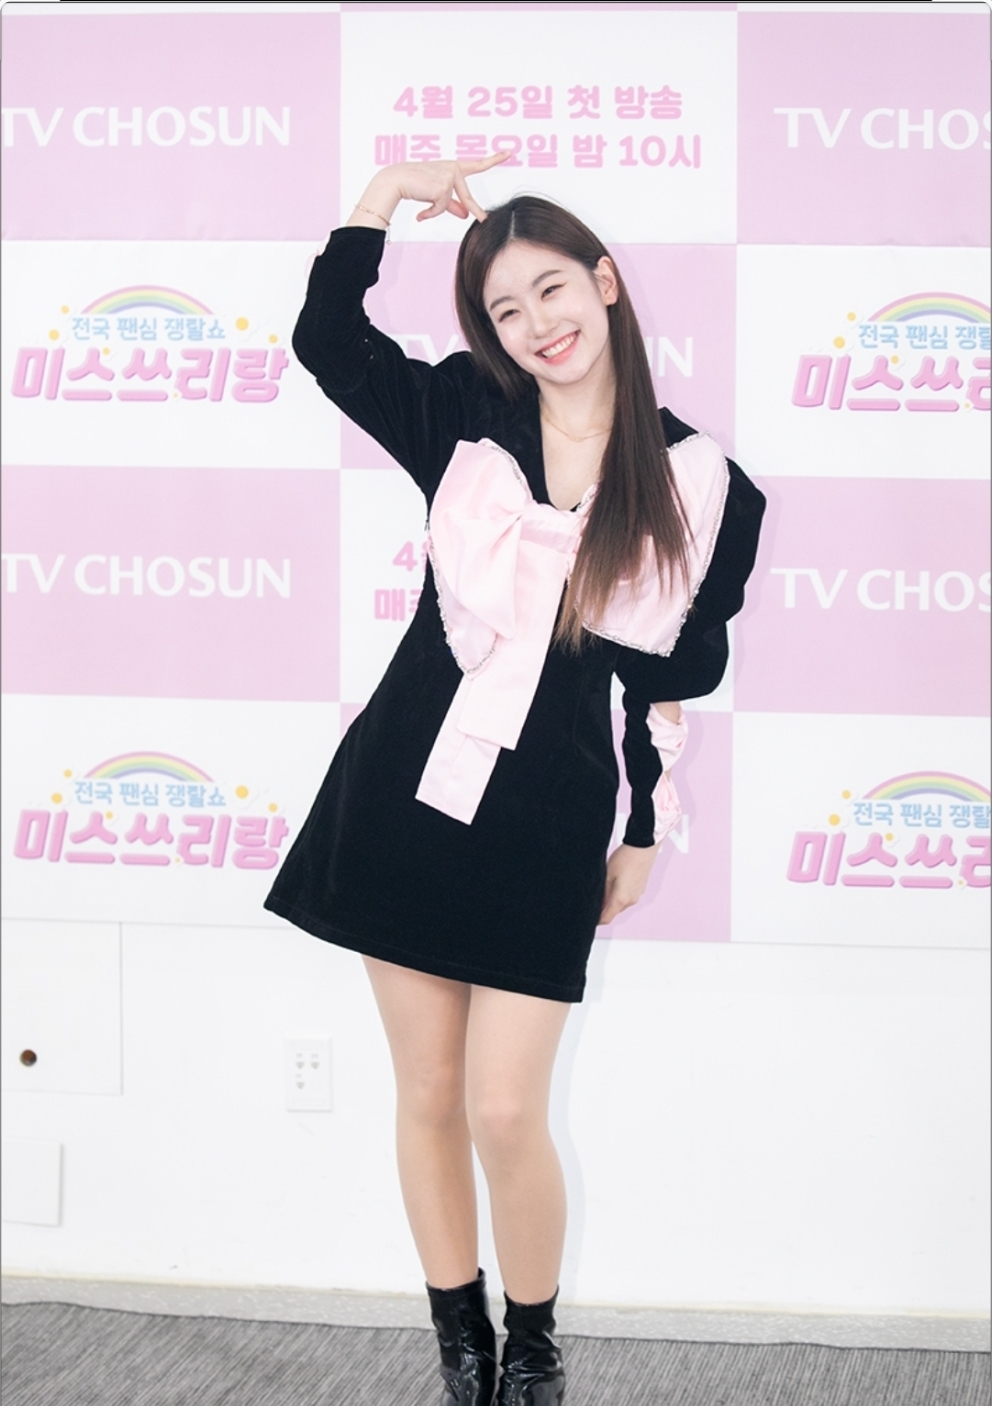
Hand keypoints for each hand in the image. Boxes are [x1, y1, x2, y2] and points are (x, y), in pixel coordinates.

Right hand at [391, 151, 510, 221]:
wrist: (396, 180)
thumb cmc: (414, 185)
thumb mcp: (436, 195)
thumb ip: (453, 204)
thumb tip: (466, 215)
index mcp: (453, 167)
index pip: (477, 165)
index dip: (495, 159)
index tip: (510, 152)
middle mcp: (454, 168)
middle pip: (467, 198)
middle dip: (477, 212)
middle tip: (486, 219)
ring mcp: (449, 176)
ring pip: (448, 204)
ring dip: (435, 209)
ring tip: (422, 202)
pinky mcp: (443, 186)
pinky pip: (440, 208)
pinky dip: (430, 212)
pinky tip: (420, 208)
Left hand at [599, 843, 658, 924]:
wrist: (643, 847)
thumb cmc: (625, 858)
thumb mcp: (607, 874)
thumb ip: (602, 892)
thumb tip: (596, 903)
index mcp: (621, 899)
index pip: (606, 919)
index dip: (596, 920)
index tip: (588, 916)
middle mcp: (631, 901)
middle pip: (613, 912)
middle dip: (603, 908)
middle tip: (593, 898)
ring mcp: (637, 895)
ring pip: (620, 904)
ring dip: (612, 900)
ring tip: (604, 886)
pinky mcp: (640, 889)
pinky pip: (628, 897)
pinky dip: (620, 895)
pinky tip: (616, 882)